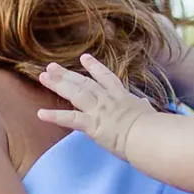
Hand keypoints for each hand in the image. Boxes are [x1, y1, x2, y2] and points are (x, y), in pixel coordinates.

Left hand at [37, 55, 157, 159]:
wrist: (149, 136)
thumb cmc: (153, 127)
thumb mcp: (148, 113)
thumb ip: (143, 107)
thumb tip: (145, 105)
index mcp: (121, 96)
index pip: (106, 78)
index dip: (94, 67)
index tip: (84, 58)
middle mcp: (107, 99)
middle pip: (83, 83)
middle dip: (66, 74)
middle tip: (50, 66)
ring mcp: (98, 110)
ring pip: (74, 93)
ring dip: (57, 85)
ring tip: (43, 77)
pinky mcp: (92, 124)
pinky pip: (69, 119)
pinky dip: (54, 116)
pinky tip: (40, 113)